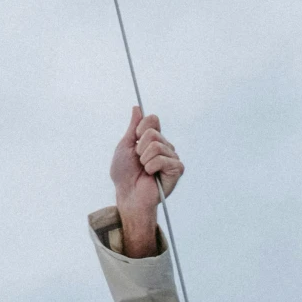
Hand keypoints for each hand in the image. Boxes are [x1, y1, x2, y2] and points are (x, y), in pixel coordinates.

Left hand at [110, 106, 183, 257]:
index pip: (153, 120)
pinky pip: (163, 159)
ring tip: (144, 169)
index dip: (140, 128)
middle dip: (139, 147)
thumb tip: (137, 107)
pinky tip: (151, 175)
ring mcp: (172, 157)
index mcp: (153, 139)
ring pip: (157, 145)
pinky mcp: (177, 169)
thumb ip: (133, 127)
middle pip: (153, 132)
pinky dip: (151, 167)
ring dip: (144, 159)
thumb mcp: (125, 146)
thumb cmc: (124, 173)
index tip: (134, 140)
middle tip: (138, 160)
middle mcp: (165, 146)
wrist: (127, 194)